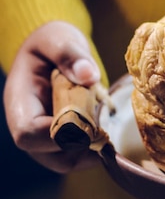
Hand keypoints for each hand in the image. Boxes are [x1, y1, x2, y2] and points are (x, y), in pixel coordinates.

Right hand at [3, 21, 102, 172]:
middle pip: (50, 155)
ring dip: (92, 150)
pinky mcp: (61, 136)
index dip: (60, 135)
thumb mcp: (58, 38)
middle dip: (83, 147)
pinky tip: (109, 128)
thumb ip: (69, 54)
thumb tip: (88, 75)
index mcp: (20, 101)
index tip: (90, 121)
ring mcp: (44, 135)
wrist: (53, 47)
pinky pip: (77, 153)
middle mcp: (28, 124)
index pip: (29, 134)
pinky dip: (95, 146)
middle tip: (107, 128)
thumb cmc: (51, 41)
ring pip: (66, 160)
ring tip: (109, 127)